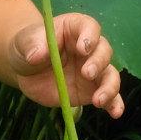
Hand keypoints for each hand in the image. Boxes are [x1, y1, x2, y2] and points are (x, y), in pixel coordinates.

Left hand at [9, 13, 123, 118]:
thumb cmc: (28, 46)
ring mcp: (93, 70)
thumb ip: (32, 45)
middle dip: (98, 62)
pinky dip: (114, 103)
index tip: (83, 49)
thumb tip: (36, 55)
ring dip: (109, 86)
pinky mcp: (91, 90)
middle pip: (104, 51)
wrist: (27, 69)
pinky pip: (108, 96)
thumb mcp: (24, 42)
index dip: (89, 36)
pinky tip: (116, 112)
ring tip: (98, 100)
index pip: (89, 27)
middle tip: (86, 73)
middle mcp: (89, 48)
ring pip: (110, 74)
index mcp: (75, 28)